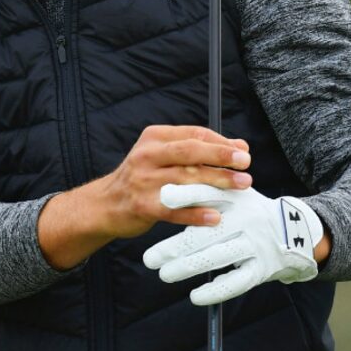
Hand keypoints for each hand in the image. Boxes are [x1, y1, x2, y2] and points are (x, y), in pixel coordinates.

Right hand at [37, 127, 251, 269]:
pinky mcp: (143, 205)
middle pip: (190, 152)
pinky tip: (215, 216)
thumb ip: (196, 151)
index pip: (193, 134)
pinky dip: (196, 213)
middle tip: (245, 164)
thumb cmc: (142, 178)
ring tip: (240, 187)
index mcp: (155, 137)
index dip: (220, 142)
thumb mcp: (163, 155)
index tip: (243, 151)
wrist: (106, 204)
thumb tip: (239, 147)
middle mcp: (148, 155)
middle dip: (220, 156)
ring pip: (186, 179)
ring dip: (216, 183)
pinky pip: (175, 209)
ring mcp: (144, 180)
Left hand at [142, 185, 322, 304]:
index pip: (208, 192)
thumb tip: (162, 192)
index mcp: (236, 196)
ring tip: (164, 274)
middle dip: (175, 246)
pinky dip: (215, 290)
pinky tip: (195, 296)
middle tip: (149, 258)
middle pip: (206, 232)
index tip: (161, 199)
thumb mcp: (232, 192)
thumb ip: (202, 190)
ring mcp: (255, 244)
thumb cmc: (249, 209)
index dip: (185, 195)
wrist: (294, 229)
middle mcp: (246, 219)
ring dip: (188, 267)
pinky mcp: (262, 268)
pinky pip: (237, 282)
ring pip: (217, 257)